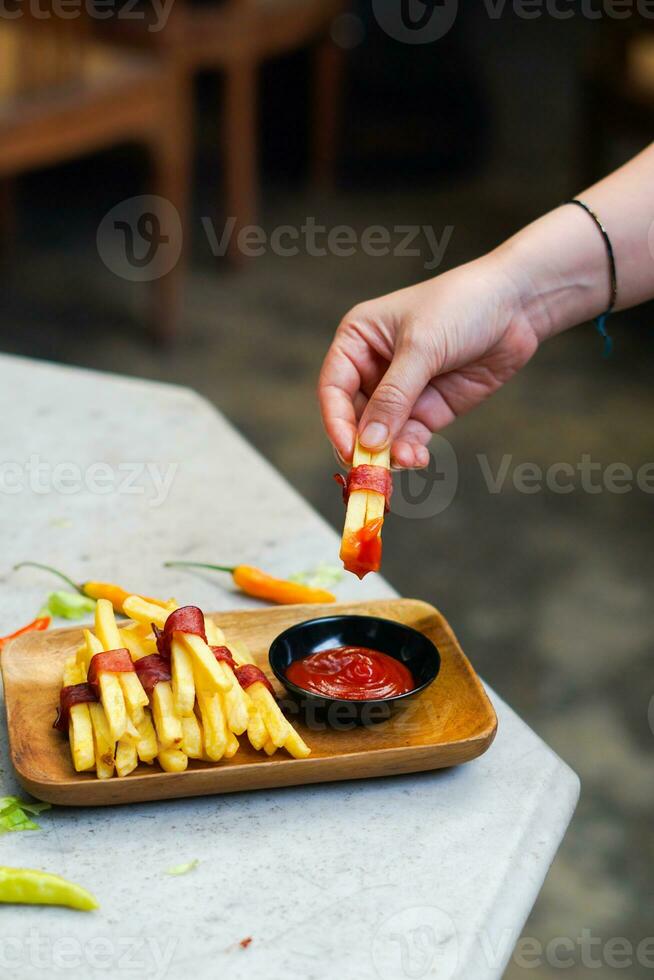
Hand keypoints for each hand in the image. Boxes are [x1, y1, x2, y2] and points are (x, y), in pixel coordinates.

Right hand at [318, 252, 540, 468]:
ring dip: (389, 453)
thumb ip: (393, 397)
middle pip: (355, 418)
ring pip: (382, 434)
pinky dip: (410, 452)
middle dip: (364, 444)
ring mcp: (402, 391)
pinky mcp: (429, 408)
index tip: (349, 450)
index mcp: (358, 340)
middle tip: (373, 470)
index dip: (337, 422)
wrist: (517, 306)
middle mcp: (373, 367)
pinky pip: (409, 438)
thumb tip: (368, 442)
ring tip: (406, 461)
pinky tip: (417, 458)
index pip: (333, 389)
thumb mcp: (422, 348)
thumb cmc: (461, 306)